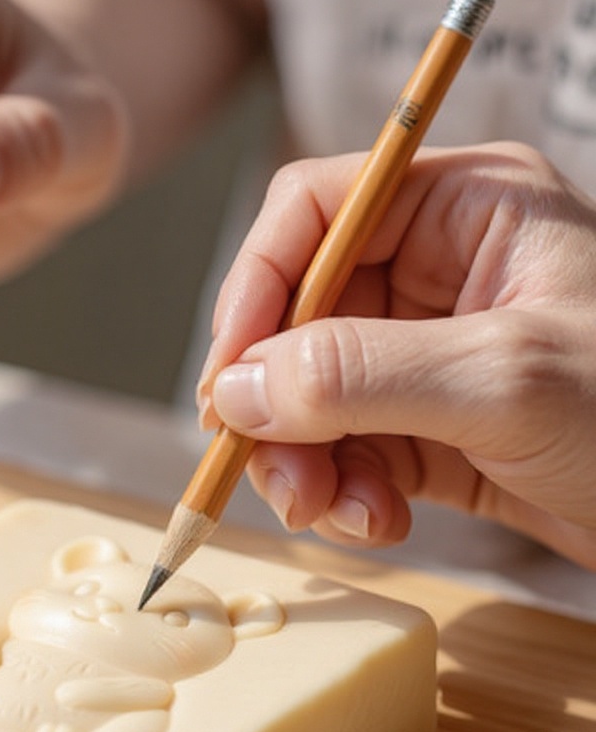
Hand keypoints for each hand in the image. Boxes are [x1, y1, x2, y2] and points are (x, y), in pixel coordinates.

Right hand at [197, 142, 595, 569]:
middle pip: (295, 318)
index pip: (312, 214)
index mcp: (462, 209)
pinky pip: (342, 449)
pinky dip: (343, 493)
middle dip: (277, 404)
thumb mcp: (503, 382)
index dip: (255, 289)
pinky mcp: (421, 425)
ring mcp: (422, 354)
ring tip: (336, 512)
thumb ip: (361, 374)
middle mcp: (433, 272)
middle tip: (274, 473)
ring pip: (307, 395)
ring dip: (304, 462)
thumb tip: (236, 389)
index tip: (227, 376)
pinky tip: (377, 522)